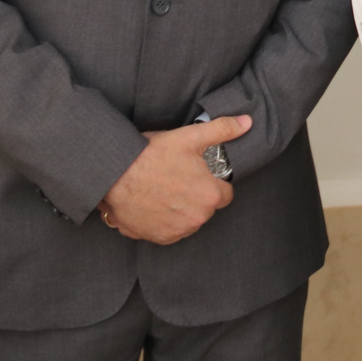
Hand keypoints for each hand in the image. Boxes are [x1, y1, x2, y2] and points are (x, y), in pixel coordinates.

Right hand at [98, 115, 248, 244]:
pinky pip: (170, 230)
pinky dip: (164, 221)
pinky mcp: (158, 238)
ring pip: (188, 220)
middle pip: (206, 208)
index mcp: (210, 196)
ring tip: (165, 191)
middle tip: (179, 180)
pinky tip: (154, 204)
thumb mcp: (191, 137)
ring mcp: (177, 231)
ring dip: (181, 210)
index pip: (225, 195)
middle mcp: (196, 219)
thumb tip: (246, 122)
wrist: (114, 175)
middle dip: (197, 196)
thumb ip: (223, 130)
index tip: (201, 176)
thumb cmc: (152, 156)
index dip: (214, 183)